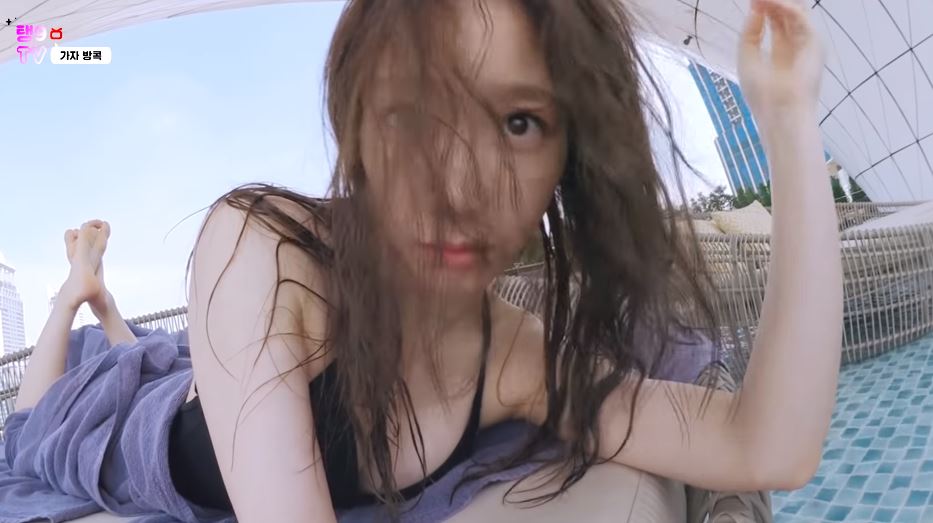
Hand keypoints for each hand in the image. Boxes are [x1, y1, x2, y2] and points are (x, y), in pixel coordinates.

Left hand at [738, 0, 823, 124]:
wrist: (780, 112)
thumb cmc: (762, 94)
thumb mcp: (748, 58)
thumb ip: (750, 33)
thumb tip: (754, 9)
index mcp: (782, 52)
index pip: (777, 21)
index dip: (765, 8)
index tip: (752, 0)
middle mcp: (797, 45)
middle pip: (788, 13)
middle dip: (774, 2)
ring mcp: (807, 43)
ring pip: (796, 11)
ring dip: (779, 1)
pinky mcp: (814, 42)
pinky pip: (800, 17)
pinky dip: (785, 7)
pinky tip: (770, 3)